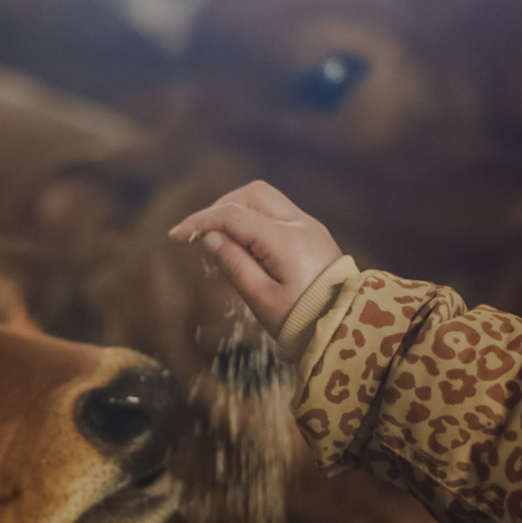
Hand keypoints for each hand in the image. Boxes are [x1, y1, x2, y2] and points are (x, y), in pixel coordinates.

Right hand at [167, 181, 342, 337]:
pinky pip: (277, 214)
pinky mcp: (312, 234)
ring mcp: (309, 226)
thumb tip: (211, 236)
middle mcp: (299, 224)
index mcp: (284, 240)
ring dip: (238, 211)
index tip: (176, 235)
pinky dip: (254, 220)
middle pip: (251, 194)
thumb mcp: (260, 299)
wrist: (346, 328)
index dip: (200, 221)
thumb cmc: (302, 321)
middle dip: (220, 208)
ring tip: (222, 241)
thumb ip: (233, 263)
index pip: (233, 216)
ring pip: (265, 199)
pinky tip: (245, 246)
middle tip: (200, 234)